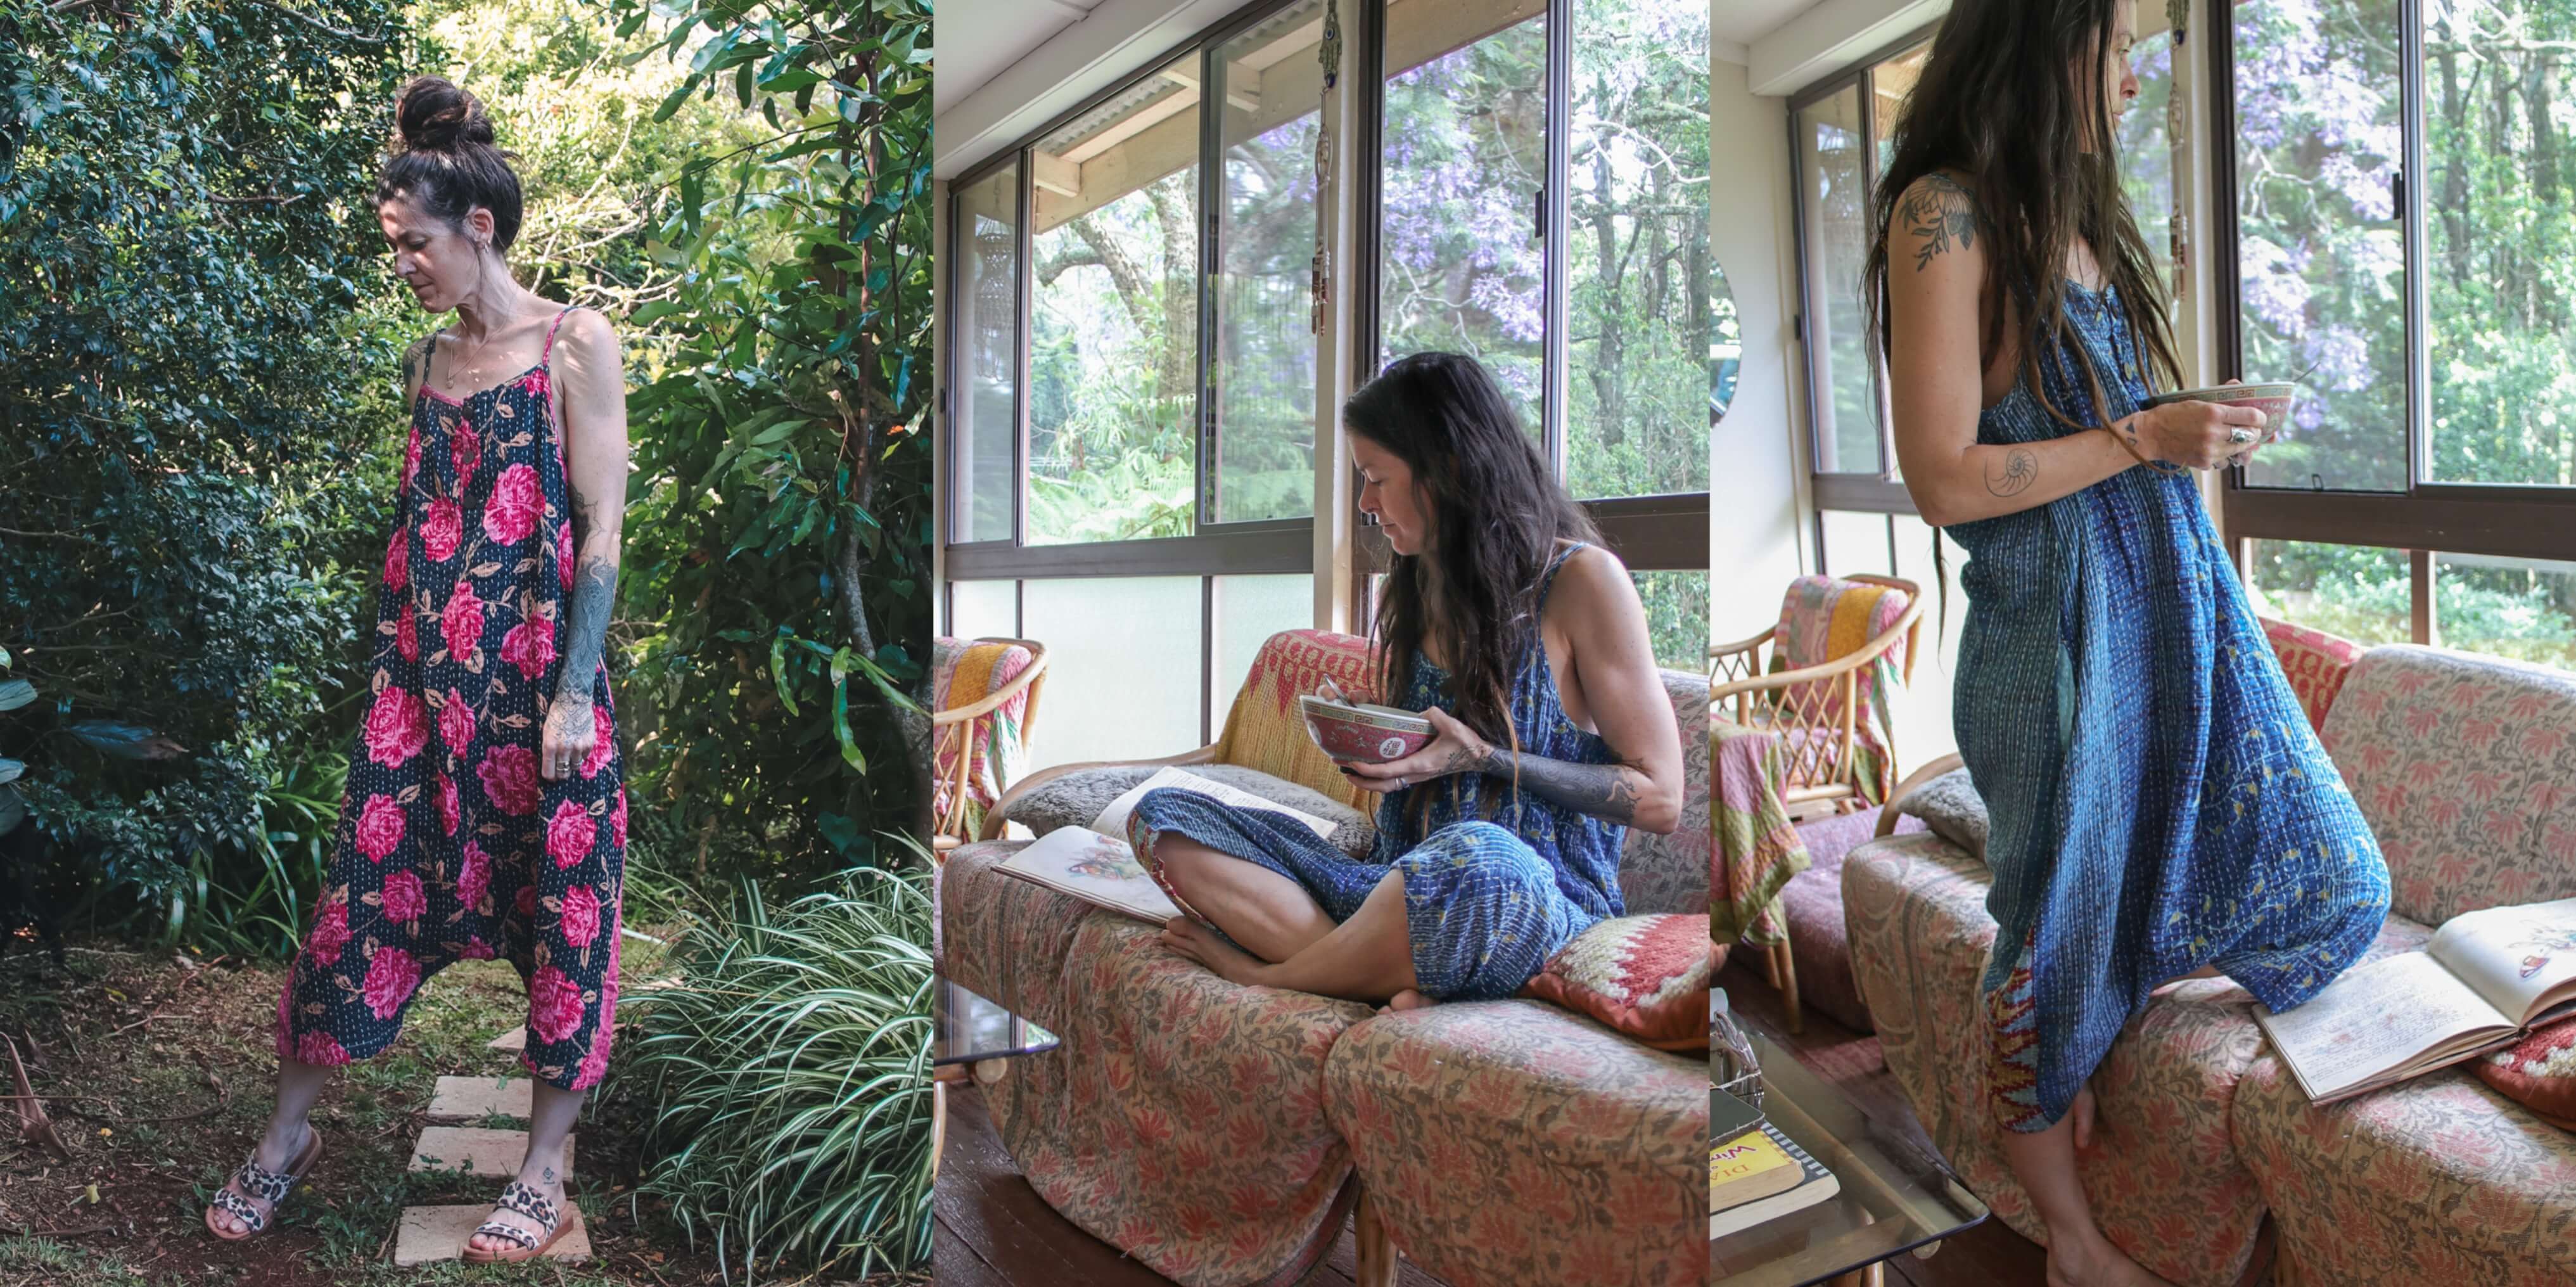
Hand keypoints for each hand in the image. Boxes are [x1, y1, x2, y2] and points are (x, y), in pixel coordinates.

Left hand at [540, 694, 593, 780]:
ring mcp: (578, 747)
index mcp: (549, 746)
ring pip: (575, 766)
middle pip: (563, 773)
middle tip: (560, 771)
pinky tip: (578, 745)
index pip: (549, 772)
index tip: (550, 776)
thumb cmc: (556, 716)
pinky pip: (584, 757)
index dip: (549, 777)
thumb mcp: (546, 733)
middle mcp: (564, 749)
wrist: (573, 702)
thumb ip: (548, 749)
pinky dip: (581, 755)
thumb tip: (551, 764)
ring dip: (571, 764)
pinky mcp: (589, 744)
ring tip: (569, 756)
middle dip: (561, 774)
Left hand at [1336, 707, 1491, 791]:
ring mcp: (1418, 776)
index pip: (1388, 771)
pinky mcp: (1419, 774)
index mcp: (1420, 764)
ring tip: (1352, 771)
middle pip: (1383, 786)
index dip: (1368, 770)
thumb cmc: (1466, 744)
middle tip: (1344, 771)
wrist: (1478, 757)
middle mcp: (1416, 774)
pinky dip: (1381, 778)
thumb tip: (1421, 713)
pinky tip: (1373, 768)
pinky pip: (1396, 781)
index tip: (1352, 764)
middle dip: (1362, 781)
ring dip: (1369, 782)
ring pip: (1388, 786)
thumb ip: (1434, 716)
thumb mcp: (1451, 725)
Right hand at [2134, 394, 2269, 470]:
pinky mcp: (2204, 462)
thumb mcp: (2198, 400)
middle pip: (2249, 435)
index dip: (2261, 418)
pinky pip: (2225, 460)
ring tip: (2233, 439)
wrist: (2150, 434)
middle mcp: (2213, 432)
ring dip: (2241, 445)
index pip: (2251, 417)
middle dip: (2253, 433)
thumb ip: (2222, 399)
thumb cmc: (2173, 414)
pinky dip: (2224, 455)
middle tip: (2250, 430)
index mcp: (2213, 412)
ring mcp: (2209, 449)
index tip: (2260, 419)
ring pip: (2239, 450)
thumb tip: (2241, 388)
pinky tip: (2216, 448)